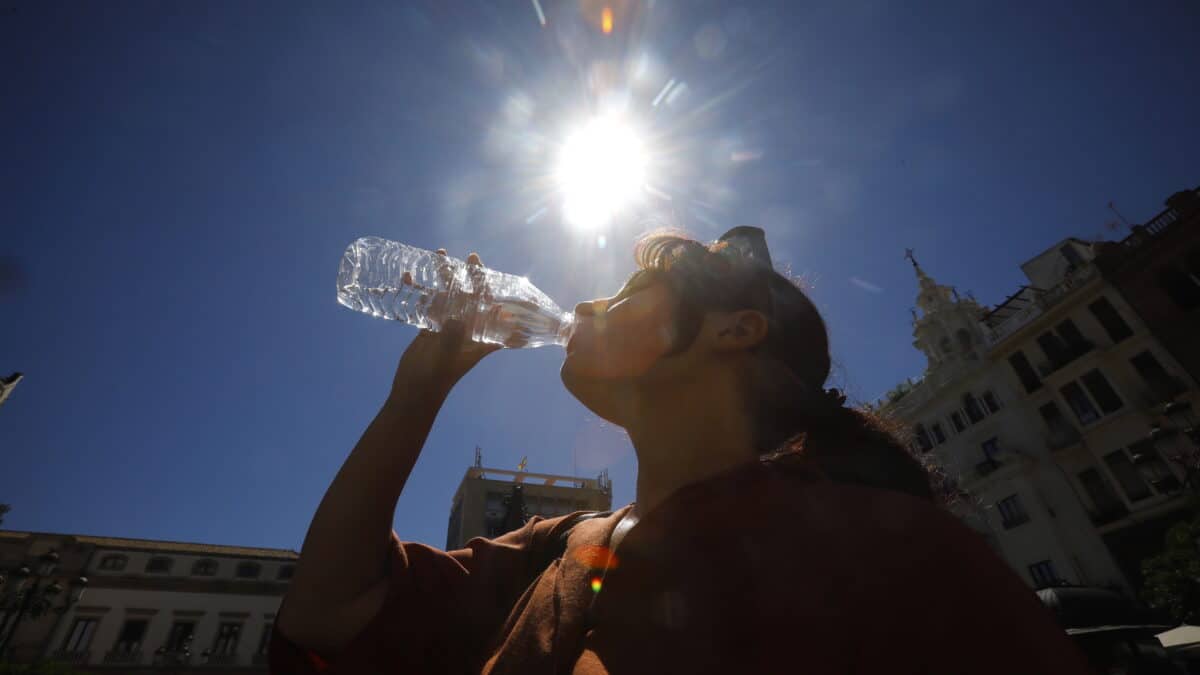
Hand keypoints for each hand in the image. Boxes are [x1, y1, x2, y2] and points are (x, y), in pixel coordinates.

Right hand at [389, 250, 501, 397]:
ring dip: (445, 278)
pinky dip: (419, 291)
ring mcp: (447, 328)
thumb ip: (452, 337)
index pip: (491, 308)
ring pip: (449, 297)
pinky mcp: (429, 329)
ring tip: (438, 256)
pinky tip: (408, 277)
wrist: (412, 395)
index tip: (489, 271)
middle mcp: (466, 330)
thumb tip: (457, 318)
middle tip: (470, 256)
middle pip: (472, 297)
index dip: (492, 289)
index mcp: (479, 338)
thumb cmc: (433, 380)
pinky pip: (427, 305)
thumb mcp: (445, 358)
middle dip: (470, 276)